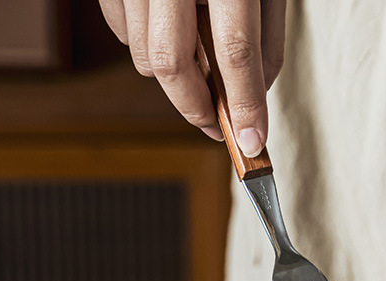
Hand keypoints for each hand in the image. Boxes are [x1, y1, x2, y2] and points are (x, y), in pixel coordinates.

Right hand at [99, 0, 285, 154]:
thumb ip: (265, 42)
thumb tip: (254, 101)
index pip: (235, 51)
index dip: (245, 105)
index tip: (251, 144)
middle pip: (170, 62)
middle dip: (195, 108)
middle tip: (217, 125)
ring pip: (141, 55)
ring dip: (174, 79)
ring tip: (200, 72)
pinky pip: (120, 31)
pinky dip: (145, 48)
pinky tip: (171, 34)